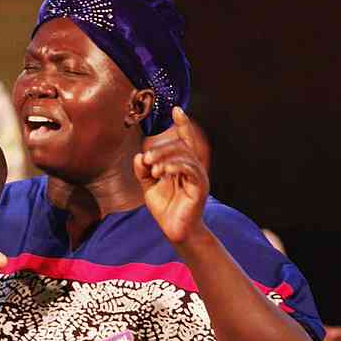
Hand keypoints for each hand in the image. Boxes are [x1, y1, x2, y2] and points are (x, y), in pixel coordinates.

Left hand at [133, 106, 208, 242]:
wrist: (174, 231)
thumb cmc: (165, 208)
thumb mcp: (148, 186)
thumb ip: (143, 171)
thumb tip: (140, 156)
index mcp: (183, 166)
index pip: (185, 141)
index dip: (183, 125)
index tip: (176, 109)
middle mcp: (193, 168)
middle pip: (181, 147)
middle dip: (162, 148)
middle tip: (147, 158)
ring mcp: (198, 178)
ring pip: (185, 156)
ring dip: (166, 158)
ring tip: (153, 168)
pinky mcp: (200, 188)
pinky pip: (191, 170)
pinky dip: (175, 167)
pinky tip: (162, 171)